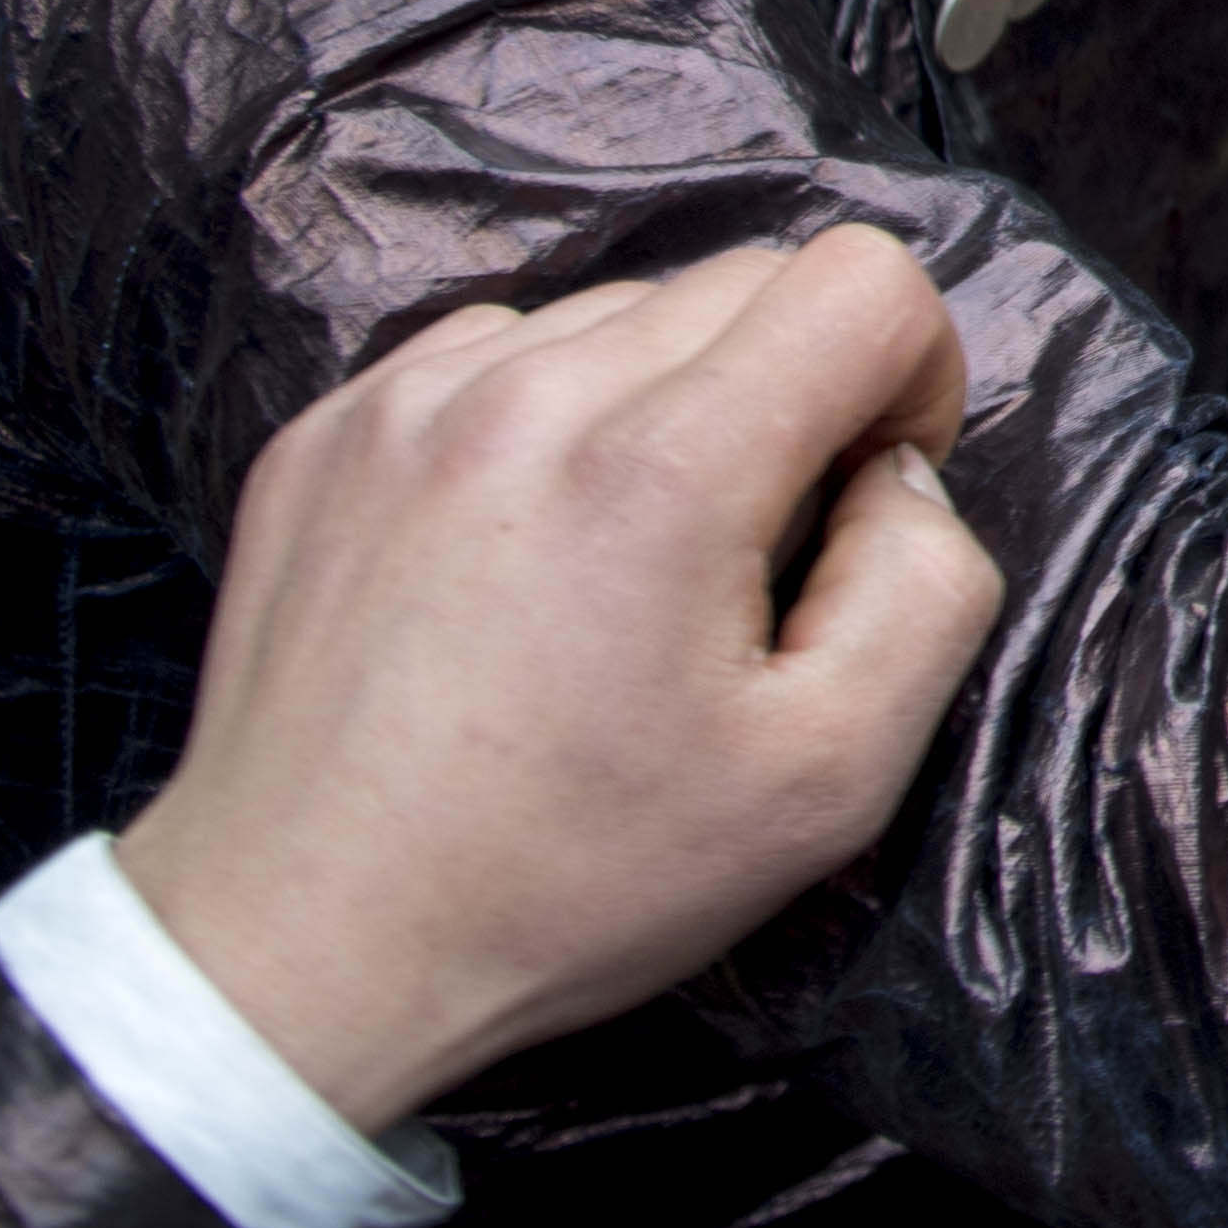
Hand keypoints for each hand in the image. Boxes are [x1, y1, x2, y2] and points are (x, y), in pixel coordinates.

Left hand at [113, 232, 1002, 1133]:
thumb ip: (928, 591)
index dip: (913, 375)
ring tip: (628, 549)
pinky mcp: (326, 429)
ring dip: (673, 394)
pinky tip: (525, 542)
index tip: (867, 493)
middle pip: (750, 279)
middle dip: (801, 386)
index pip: (861, 279)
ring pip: (624, 307)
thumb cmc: (575, 878)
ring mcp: (407, 400)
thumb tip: (899, 478)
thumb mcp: (829, 780)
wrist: (299, 948)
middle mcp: (530, 391)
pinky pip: (499, 348)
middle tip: (759, 541)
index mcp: (666, 464)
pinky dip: (552, 412)